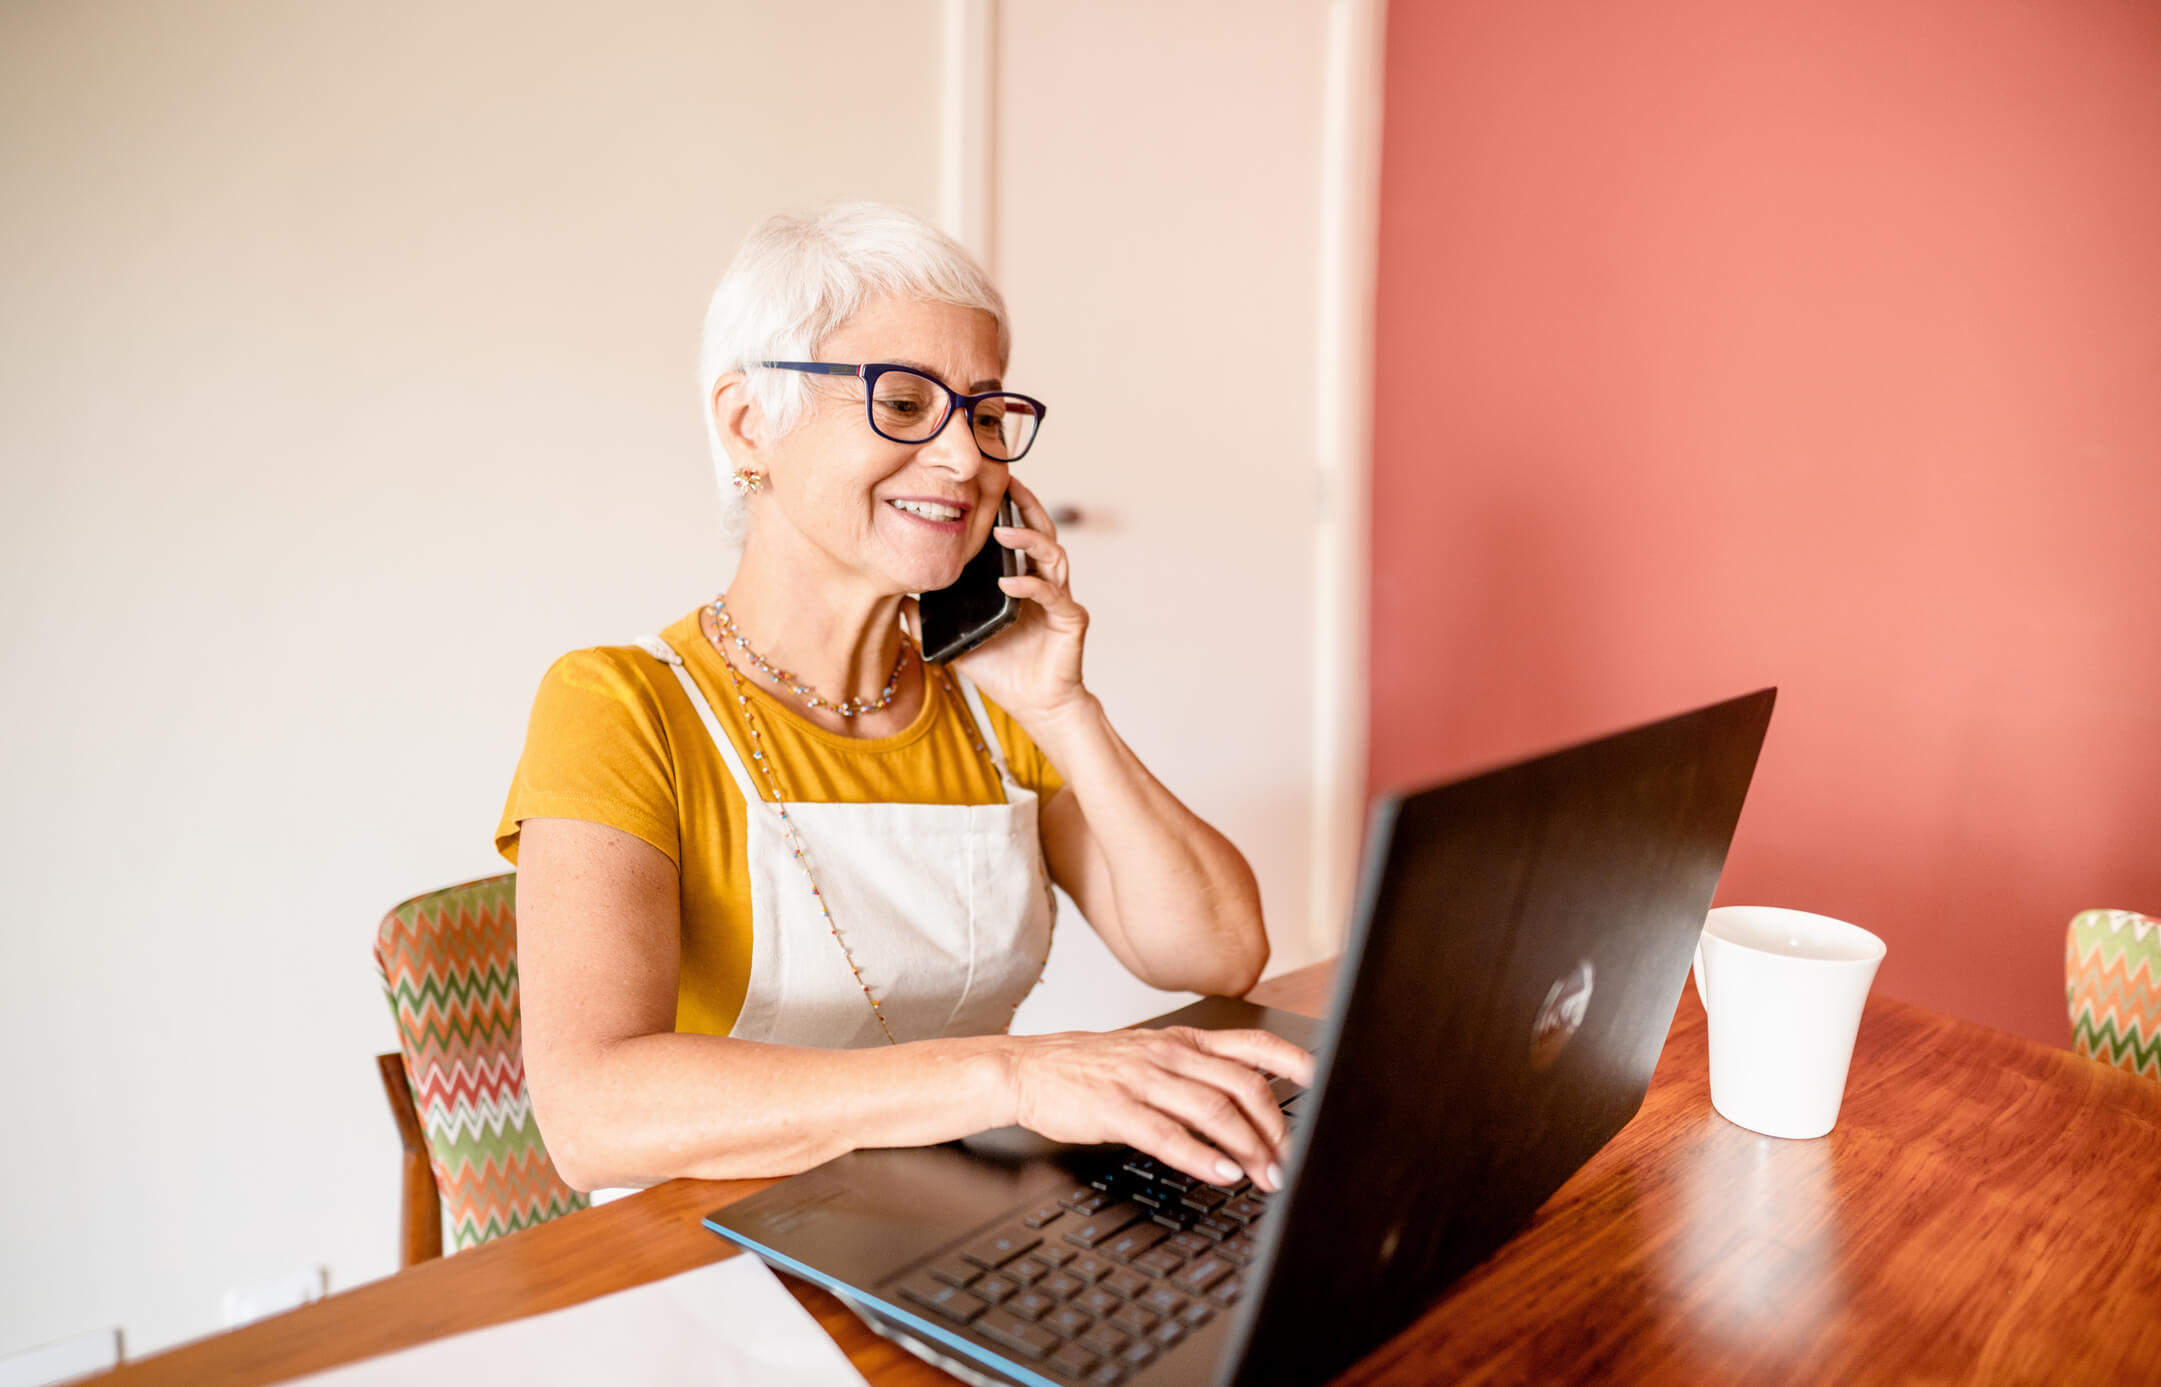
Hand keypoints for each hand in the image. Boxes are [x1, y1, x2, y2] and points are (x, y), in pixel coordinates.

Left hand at [943, 475, 1089, 725]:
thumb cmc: (1003, 670)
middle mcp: (1045, 582)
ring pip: (1054, 554)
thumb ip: (931, 620)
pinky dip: (1032, 585)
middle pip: (1042, 530)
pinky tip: (1009, 583)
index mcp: (1022, 578)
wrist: (1035, 706)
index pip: (1018, 533)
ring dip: (1028, 539)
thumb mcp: (959, 638)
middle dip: (1025, 505)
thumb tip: (897, 600)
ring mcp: (1060, 599)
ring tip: (1001, 530)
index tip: (986, 483)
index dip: (1007, 507)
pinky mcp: (1070, 620)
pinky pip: (1053, 596)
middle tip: (1005, 483)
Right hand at [1003, 1026, 1315, 1193]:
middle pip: (1242, 1085)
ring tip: (1266, 1176)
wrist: (1028, 1069)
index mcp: (1182, 1042)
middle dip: (1275, 1127)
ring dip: (1248, 1147)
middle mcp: (1169, 1055)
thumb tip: (1244, 1100)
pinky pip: (1168, 1133)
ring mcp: (1142, 1079)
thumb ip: (1194, 1071)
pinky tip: (1221, 1173)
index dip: (1293, 1061)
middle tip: (1289, 1160)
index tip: (1324, 1082)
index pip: (1252, 1044)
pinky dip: (1201, 1156)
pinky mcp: (1116, 1108)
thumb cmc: (1090, 1068)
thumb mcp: (1149, 1054)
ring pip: (1213, 1110)